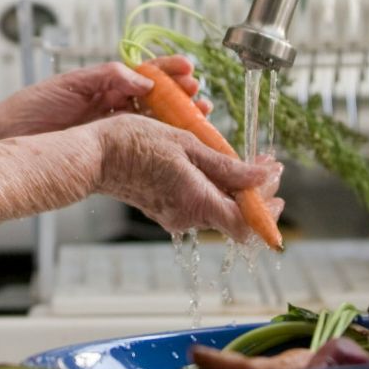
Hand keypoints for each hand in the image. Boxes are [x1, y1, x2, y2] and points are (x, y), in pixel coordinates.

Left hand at [0, 56, 209, 139]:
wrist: (7, 137)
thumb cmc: (31, 107)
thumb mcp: (70, 84)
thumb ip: (107, 77)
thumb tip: (143, 79)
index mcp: (105, 84)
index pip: (145, 73)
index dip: (169, 71)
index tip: (189, 70)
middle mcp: (113, 105)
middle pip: (158, 98)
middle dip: (182, 96)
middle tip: (200, 97)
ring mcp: (112, 128)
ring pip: (154, 122)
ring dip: (178, 118)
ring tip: (199, 116)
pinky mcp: (107, 150)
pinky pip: (140, 144)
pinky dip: (161, 142)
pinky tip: (177, 143)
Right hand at [90, 116, 284, 242]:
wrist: (93, 155)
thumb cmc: (134, 143)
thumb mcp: (187, 145)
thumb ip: (227, 167)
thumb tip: (262, 177)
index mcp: (197, 202)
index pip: (246, 224)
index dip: (267, 209)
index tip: (275, 180)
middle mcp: (187, 217)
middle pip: (234, 215)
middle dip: (255, 192)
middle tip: (264, 165)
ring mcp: (174, 215)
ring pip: (217, 207)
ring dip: (235, 187)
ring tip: (241, 160)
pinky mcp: (164, 208)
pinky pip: (198, 202)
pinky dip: (213, 186)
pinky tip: (213, 164)